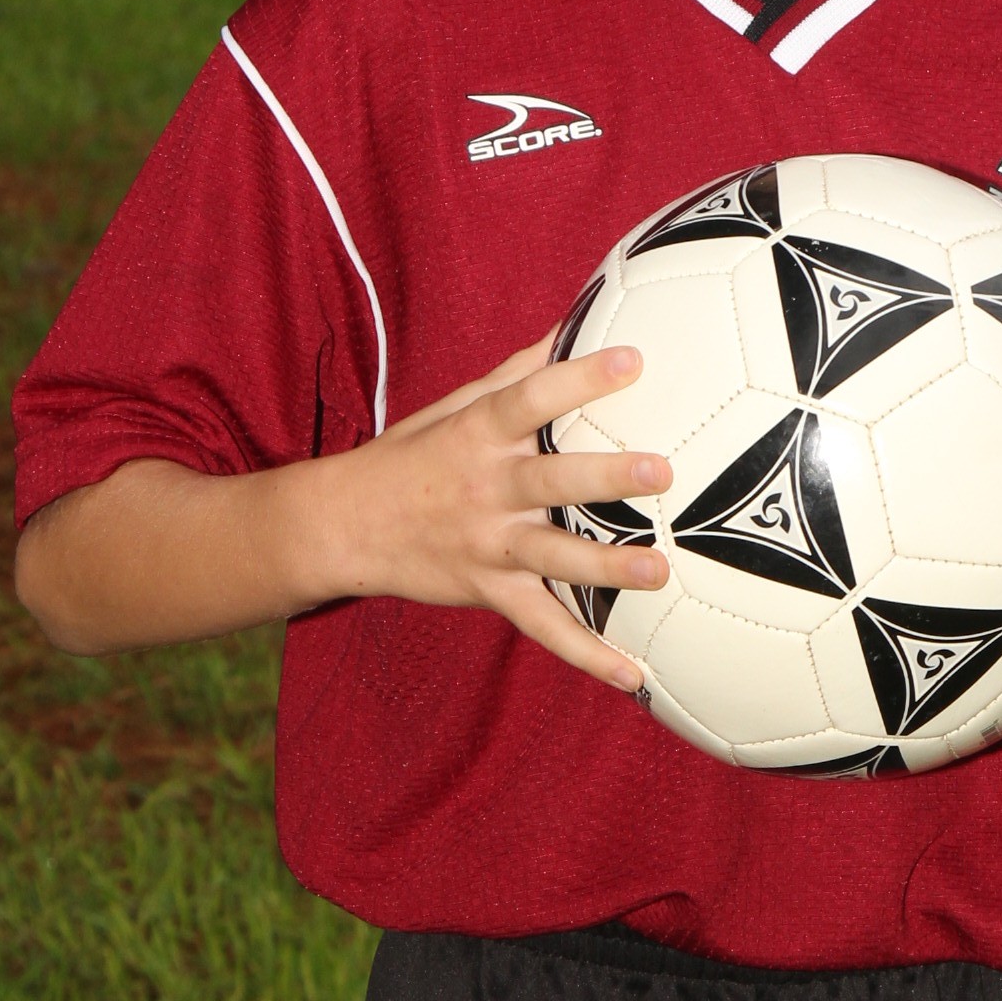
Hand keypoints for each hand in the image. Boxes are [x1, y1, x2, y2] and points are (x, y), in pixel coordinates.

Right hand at [15, 330, 669, 672]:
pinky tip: (635, 675)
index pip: (529, 400)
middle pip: (549, 482)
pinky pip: (542, 626)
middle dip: (604, 477)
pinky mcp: (489, 591)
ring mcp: (486, 546)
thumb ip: (517, 372)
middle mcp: (484, 490)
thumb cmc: (410, 456)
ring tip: (659, 570)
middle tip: (660, 471)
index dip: (578, 378)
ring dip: (605, 567)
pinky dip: (588, 654)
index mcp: (476, 435)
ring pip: (551, 558)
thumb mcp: (454, 406)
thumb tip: (574, 325)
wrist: (341, 527)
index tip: (632, 359)